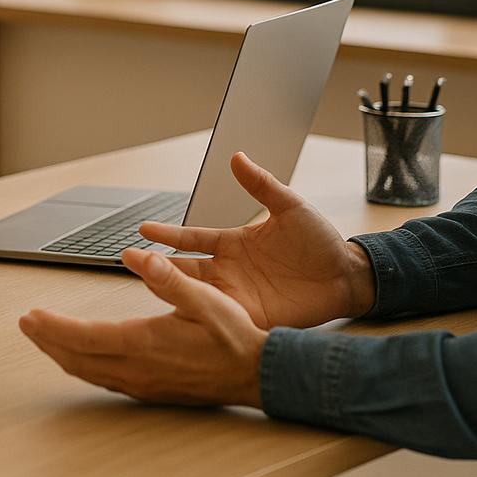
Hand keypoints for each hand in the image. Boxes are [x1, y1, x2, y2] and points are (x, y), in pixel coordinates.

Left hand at [20, 247, 267, 406]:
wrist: (255, 374)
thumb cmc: (234, 336)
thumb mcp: (206, 299)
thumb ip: (170, 278)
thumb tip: (139, 256)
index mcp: (145, 342)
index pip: (84, 337)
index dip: (53, 327)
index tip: (32, 315)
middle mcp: (137, 368)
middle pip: (77, 358)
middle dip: (47, 340)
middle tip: (26, 324)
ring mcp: (141, 383)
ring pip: (87, 372)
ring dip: (61, 355)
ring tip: (43, 338)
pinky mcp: (149, 389)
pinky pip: (103, 380)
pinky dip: (82, 366)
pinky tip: (80, 359)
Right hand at [137, 151, 374, 328]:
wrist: (347, 276)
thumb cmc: (319, 241)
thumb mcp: (289, 207)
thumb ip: (261, 184)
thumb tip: (237, 156)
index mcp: (234, 243)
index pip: (193, 238)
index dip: (168, 233)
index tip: (142, 228)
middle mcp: (230, 270)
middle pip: (185, 269)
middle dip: (157, 265)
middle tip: (129, 259)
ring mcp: (239, 296)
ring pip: (196, 296)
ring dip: (173, 292)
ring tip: (149, 286)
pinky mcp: (252, 318)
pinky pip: (220, 320)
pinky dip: (201, 320)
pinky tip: (183, 319)